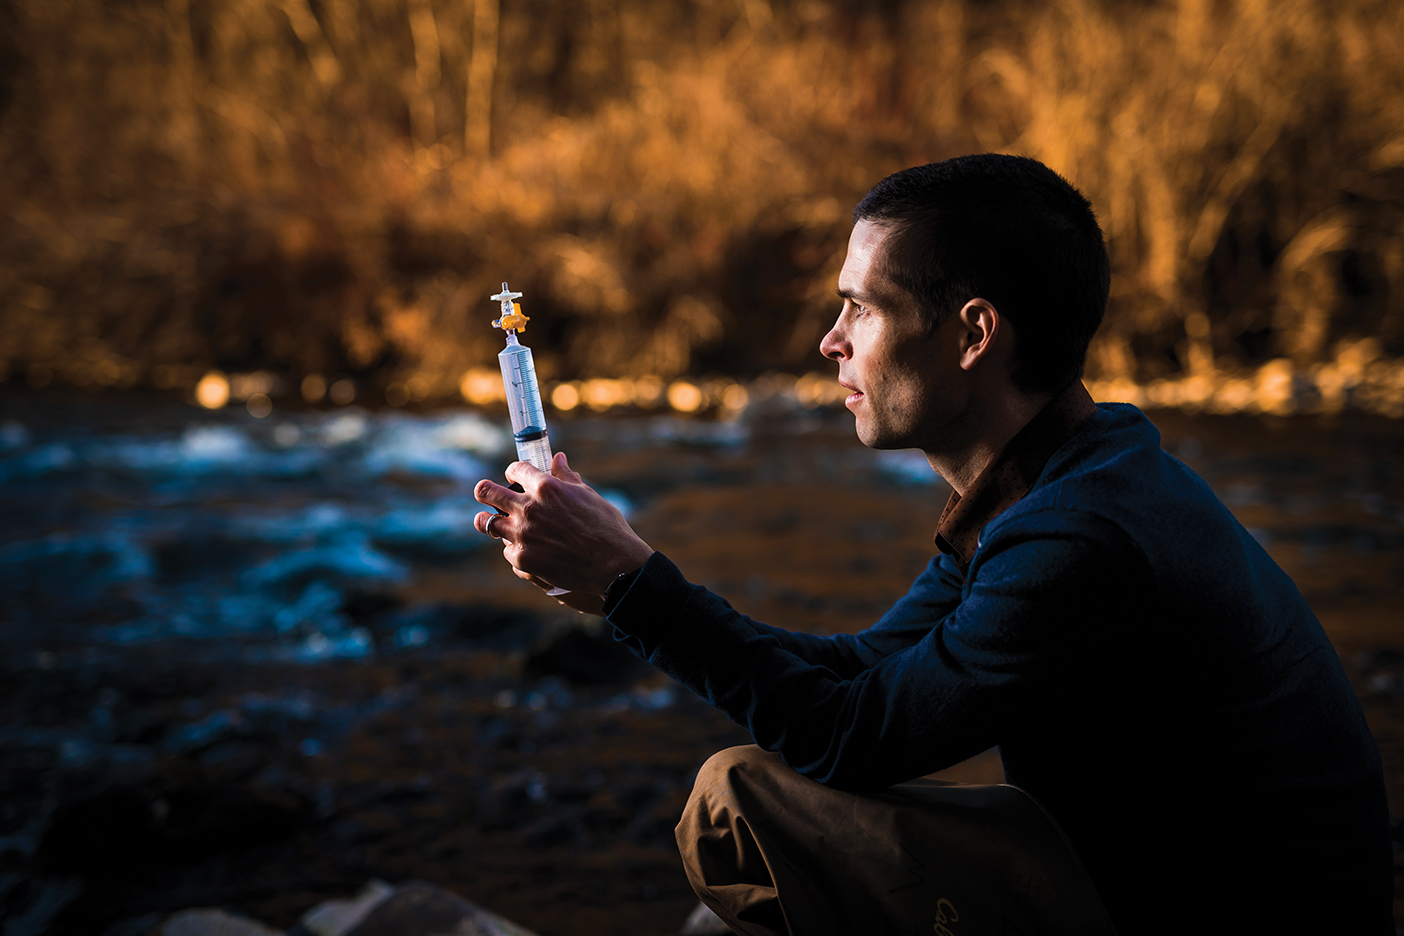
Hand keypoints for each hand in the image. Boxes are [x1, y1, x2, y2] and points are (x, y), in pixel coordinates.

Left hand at [473, 452, 653, 601]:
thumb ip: (566, 477)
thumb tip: (557, 458)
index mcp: (546, 487)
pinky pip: (507, 549)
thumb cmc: (606, 527)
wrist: (613, 564)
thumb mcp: (588, 495)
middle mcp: (528, 508)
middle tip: (484, 493)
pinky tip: (523, 548)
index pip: (516, 470)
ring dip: (490, 521)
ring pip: (488, 523)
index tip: (514, 477)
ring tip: (492, 522)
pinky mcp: (523, 558)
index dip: (514, 472)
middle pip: (487, 492)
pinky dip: (514, 548)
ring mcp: (522, 534)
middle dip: (484, 490)